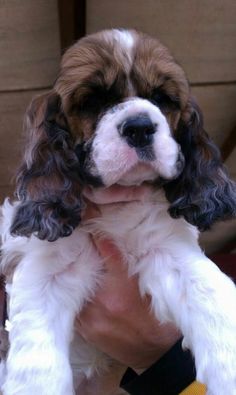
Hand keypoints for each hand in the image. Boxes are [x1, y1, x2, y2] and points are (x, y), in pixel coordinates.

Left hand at [75, 238, 180, 370]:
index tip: (92, 215)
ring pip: (76, 284)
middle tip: (83, 235)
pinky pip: (75, 303)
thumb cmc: (161, 317)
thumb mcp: (155, 286)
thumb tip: (125, 239)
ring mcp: (90, 317)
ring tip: (80, 260)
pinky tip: (81, 285)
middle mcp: (102, 301)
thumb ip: (139, 264)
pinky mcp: (84, 329)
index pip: (106, 251)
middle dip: (86, 250)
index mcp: (123, 288)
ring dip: (79, 271)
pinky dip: (78, 292)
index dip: (98, 232)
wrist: (156, 355)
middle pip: (86, 266)